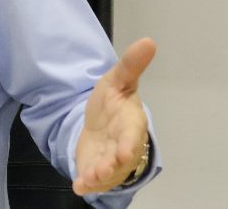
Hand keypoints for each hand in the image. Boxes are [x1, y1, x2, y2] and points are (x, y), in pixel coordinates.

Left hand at [73, 37, 156, 194]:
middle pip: (121, 159)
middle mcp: (123, 145)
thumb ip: (130, 65)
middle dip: (113, 165)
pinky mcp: (95, 169)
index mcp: (131, 124)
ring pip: (108, 173)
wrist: (101, 122)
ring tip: (89, 178)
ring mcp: (110, 160)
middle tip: (104, 168)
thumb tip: (148, 41)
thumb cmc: (114, 104)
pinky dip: (87, 185)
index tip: (124, 150)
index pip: (133, 134)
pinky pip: (93, 180)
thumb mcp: (117, 80)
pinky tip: (79, 186)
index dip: (129, 143)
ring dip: (99, 177)